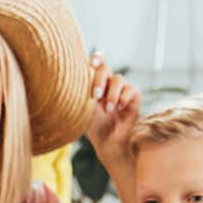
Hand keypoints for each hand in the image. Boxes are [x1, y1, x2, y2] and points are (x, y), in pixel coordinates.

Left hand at [85, 52, 140, 167]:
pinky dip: (123, 98)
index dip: (95, 59)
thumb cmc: (93, 126)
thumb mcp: (82, 108)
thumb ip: (79, 93)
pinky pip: (131, 89)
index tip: (91, 63)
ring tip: (107, 109)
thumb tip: (68, 82)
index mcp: (95, 82)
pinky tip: (118, 109)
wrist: (107, 142)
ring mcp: (122, 89)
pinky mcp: (134, 97)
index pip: (96, 63)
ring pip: (118, 79)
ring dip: (111, 94)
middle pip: (105, 68)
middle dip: (99, 79)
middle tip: (95, 95)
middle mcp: (109, 83)